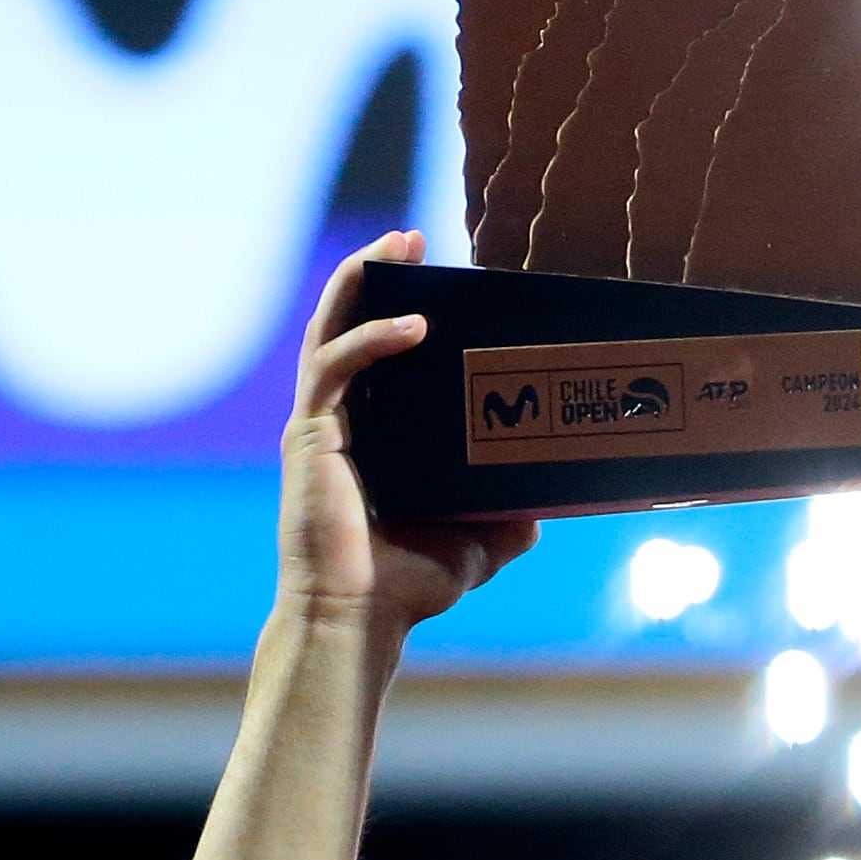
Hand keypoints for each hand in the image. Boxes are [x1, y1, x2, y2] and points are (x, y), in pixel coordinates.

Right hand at [282, 231, 537, 635]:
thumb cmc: (407, 585)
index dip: (400, 309)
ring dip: (359, 281)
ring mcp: (320, 424)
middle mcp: (340, 421)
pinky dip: (370, 339)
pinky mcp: (310, 436)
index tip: (439, 276)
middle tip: (412, 238)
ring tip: (399, 245)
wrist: (358, 620)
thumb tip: (550, 501)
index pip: (379, 356)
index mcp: (371, 436)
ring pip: (330, 330)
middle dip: (374, 274)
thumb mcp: (480, 542)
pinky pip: (335, 368)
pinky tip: (411, 324)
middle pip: (347, 325)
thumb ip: (510, 516)